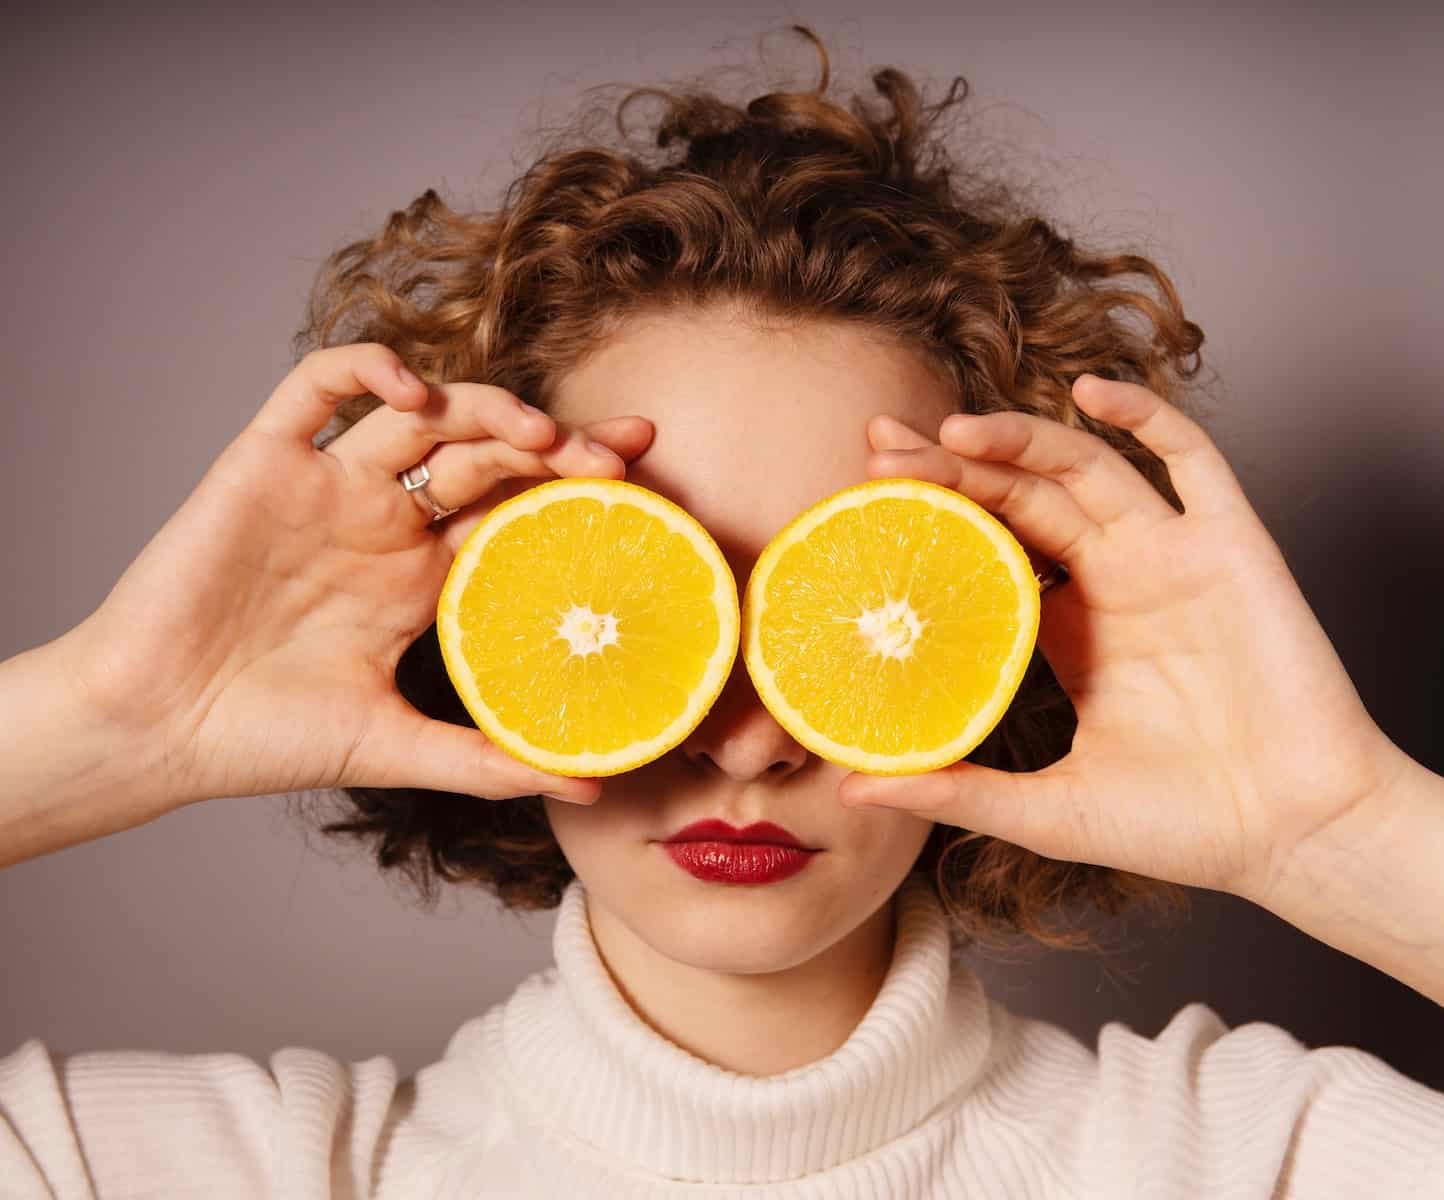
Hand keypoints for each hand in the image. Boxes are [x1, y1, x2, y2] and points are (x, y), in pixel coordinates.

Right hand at [58, 343, 653, 815]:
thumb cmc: (266, 740)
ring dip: (485, 408)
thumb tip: (592, 784)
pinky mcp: (265, 462)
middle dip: (557, 444)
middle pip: (488, 452)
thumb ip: (491, 760)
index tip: (646, 481)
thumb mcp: (399, 748)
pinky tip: (414, 389)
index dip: (578, 487)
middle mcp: (385, 520)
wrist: (157, 731)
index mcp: (421, 575)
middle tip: (617, 459)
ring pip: (421, 412)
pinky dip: (366, 368)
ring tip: (540, 436)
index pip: (518, 509)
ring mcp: (329, 486)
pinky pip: (315, 387)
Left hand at [839, 375, 1399, 902]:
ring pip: (1086, 468)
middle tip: (883, 448)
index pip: (985, 546)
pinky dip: (1147, 418)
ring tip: (955, 431)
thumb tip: (852, 789)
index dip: (931, 513)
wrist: (1294, 836)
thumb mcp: (1045, 809)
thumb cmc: (1179, 826)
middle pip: (1021, 496)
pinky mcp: (1231, 547)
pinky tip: (1093, 394)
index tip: (867, 490)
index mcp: (1067, 629)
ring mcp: (1170, 556)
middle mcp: (1113, 580)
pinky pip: (1194, 461)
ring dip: (1023, 439)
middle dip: (953, 466)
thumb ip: (955, 788)